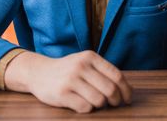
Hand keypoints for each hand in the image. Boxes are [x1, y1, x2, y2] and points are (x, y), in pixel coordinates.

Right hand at [5, 50, 131, 112]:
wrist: (38, 72)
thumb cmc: (67, 70)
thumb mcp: (84, 63)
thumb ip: (103, 72)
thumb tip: (126, 90)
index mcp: (90, 57)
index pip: (116, 75)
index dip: (126, 90)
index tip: (128, 99)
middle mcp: (81, 66)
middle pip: (110, 89)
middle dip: (116, 100)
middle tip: (113, 104)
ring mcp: (71, 79)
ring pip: (99, 100)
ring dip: (100, 105)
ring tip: (93, 101)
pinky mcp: (62, 93)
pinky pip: (85, 107)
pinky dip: (87, 108)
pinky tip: (80, 103)